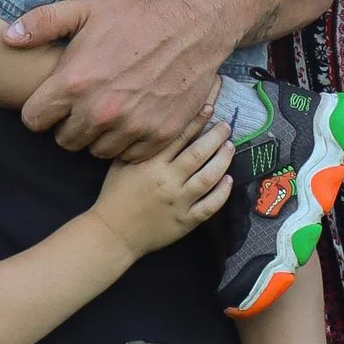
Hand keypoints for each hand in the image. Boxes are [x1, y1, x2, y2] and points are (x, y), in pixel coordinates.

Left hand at [8, 0, 236, 158]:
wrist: (193, 22)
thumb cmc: (136, 12)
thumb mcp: (85, 8)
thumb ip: (42, 23)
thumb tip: (6, 38)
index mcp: (74, 83)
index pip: (34, 121)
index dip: (41, 111)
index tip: (53, 101)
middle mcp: (100, 111)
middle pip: (64, 141)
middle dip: (69, 124)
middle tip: (84, 103)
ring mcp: (131, 127)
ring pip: (96, 151)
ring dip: (98, 135)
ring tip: (109, 110)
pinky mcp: (158, 135)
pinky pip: (129, 155)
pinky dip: (128, 142)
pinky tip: (133, 118)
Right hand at [94, 115, 234, 254]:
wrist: (113, 233)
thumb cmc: (114, 196)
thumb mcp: (120, 165)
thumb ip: (139, 147)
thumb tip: (157, 126)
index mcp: (151, 165)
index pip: (179, 138)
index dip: (197, 121)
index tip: (209, 109)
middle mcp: (168, 181)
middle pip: (199, 154)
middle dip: (216, 137)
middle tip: (227, 127)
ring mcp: (179, 202)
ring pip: (209, 177)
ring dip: (223, 160)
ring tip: (230, 147)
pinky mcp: (186, 221)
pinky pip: (210, 206)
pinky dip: (222, 193)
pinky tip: (228, 180)